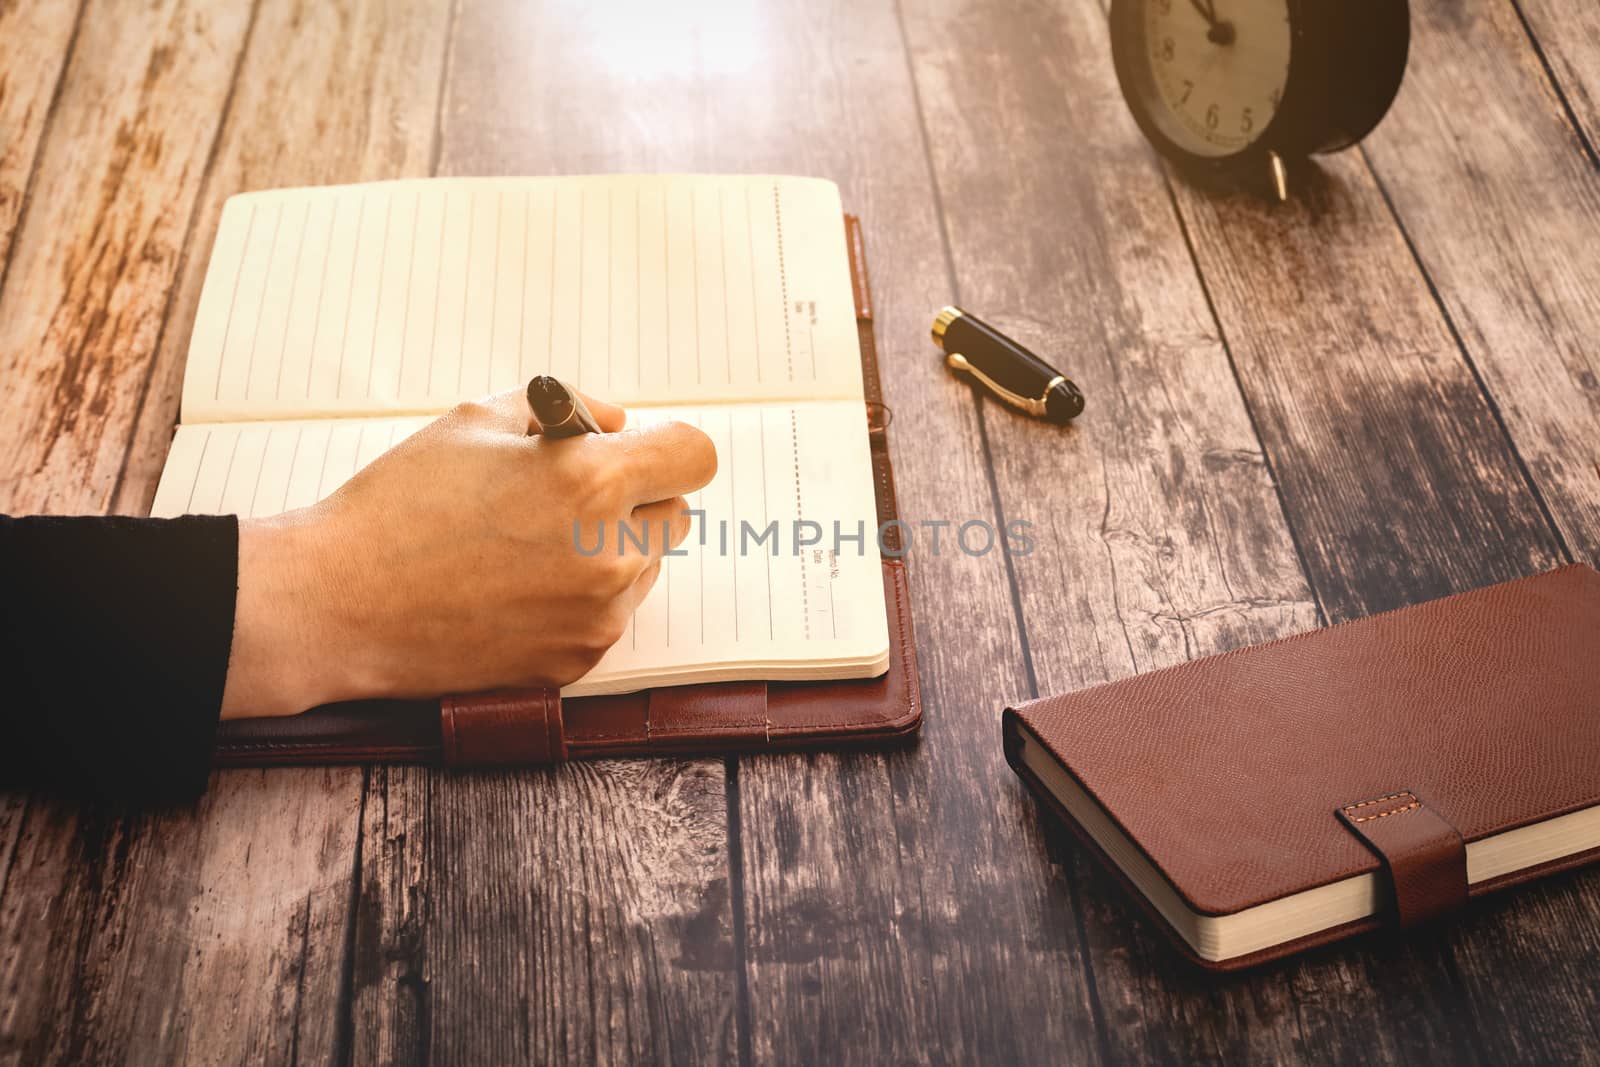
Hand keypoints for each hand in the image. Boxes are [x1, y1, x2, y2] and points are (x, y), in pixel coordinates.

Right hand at [219, 387, 716, 717]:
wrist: (337, 603)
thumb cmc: (400, 502)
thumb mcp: (479, 419)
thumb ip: (572, 410)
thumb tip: (621, 424)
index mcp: (593, 483)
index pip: (694, 455)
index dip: (667, 444)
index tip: (638, 448)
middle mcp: (610, 557)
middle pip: (676, 514)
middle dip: (637, 497)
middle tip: (570, 494)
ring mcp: (597, 617)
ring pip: (642, 568)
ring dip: (609, 550)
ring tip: (527, 544)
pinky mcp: (576, 662)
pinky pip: (606, 615)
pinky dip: (578, 598)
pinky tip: (514, 587)